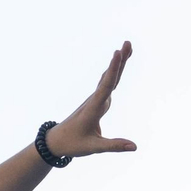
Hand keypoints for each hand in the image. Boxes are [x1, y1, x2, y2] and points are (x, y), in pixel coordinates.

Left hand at [43, 42, 136, 158]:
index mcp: (93, 109)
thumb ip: (113, 146)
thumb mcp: (93, 147)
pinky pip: (107, 84)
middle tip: (127, 43)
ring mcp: (95, 100)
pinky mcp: (96, 102)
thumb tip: (135, 147)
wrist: (56, 141)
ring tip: (127, 48)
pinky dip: (114, 73)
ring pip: (109, 78)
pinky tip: (118, 65)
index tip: (118, 53)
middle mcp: (94, 100)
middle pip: (109, 77)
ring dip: (118, 63)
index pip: (106, 86)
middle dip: (119, 60)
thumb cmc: (73, 144)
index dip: (113, 70)